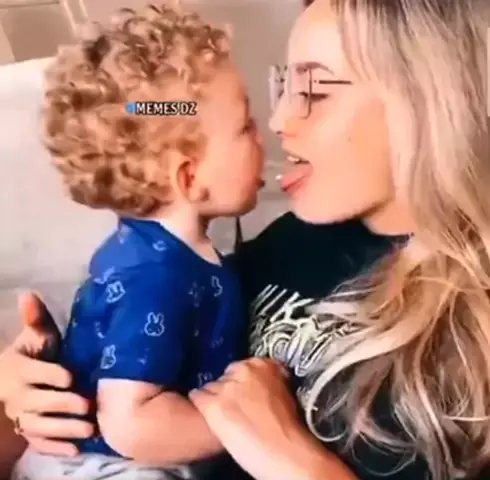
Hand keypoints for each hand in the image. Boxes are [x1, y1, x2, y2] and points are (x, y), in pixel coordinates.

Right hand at [0, 292, 92, 454]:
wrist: (17, 380)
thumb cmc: (34, 354)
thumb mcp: (37, 336)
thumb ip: (36, 319)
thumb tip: (28, 294)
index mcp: (19, 369)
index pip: (33, 374)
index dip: (50, 375)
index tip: (71, 377)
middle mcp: (18, 395)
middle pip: (38, 403)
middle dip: (63, 405)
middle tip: (89, 406)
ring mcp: (22, 416)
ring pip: (39, 426)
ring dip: (64, 430)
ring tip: (89, 430)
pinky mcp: (30, 431)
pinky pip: (38, 443)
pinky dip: (56, 448)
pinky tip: (76, 451)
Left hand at [189, 358, 316, 479]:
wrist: (285, 452)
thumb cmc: (289, 430)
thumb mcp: (285, 394)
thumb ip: (270, 383)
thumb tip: (261, 387)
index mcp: (264, 365)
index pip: (244, 367)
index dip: (243, 383)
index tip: (245, 394)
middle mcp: (243, 370)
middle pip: (226, 376)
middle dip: (228, 390)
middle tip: (235, 408)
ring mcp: (227, 387)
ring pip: (211, 388)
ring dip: (216, 400)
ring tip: (224, 418)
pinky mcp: (213, 404)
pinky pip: (197, 397)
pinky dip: (201, 406)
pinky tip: (209, 418)